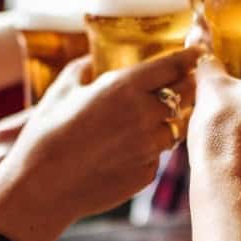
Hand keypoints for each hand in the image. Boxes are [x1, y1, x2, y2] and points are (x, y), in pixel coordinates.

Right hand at [0, 47, 202, 240]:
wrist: (41, 188)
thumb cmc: (45, 134)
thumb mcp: (61, 90)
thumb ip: (83, 69)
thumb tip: (92, 60)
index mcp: (125, 87)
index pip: (173, 66)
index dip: (190, 57)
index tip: (199, 53)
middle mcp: (145, 115)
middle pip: (185, 95)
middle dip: (185, 87)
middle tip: (179, 85)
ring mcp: (149, 147)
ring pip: (174, 128)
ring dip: (165, 122)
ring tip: (142, 123)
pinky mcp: (147, 174)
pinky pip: (157, 156)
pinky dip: (147, 150)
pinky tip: (122, 153)